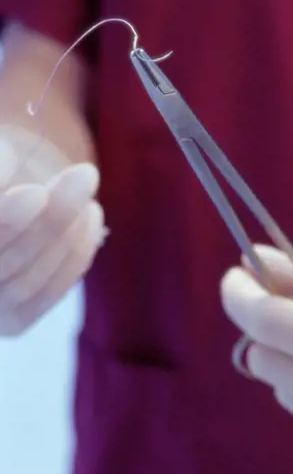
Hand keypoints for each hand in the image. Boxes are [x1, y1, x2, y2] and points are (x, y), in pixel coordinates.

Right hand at [0, 132, 105, 335]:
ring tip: (85, 178)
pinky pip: (48, 294)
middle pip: (0, 262)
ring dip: (67, 231)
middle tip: (85, 175)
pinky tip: (91, 213)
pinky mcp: (11, 320)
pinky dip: (76, 255)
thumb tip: (4, 165)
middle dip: (49, 219)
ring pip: (26, 281)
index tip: (35, 194)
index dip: (4, 219)